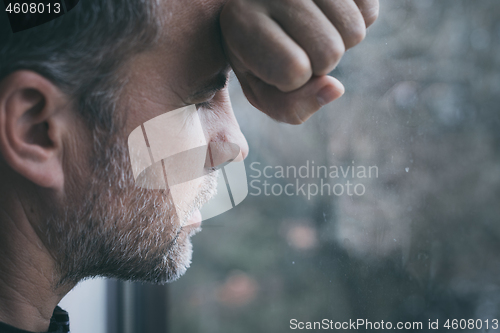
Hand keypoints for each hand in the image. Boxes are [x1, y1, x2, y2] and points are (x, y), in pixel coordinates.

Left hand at [220, 0, 378, 123]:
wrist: (264, 10)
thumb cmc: (259, 56)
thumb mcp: (262, 89)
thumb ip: (290, 106)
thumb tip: (335, 89)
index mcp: (242, 21)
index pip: (293, 70)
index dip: (293, 81)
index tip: (275, 65)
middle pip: (329, 52)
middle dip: (319, 63)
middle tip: (298, 46)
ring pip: (354, 32)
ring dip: (339, 42)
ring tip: (312, 31)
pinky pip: (369, 12)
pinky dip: (355, 21)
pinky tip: (328, 15)